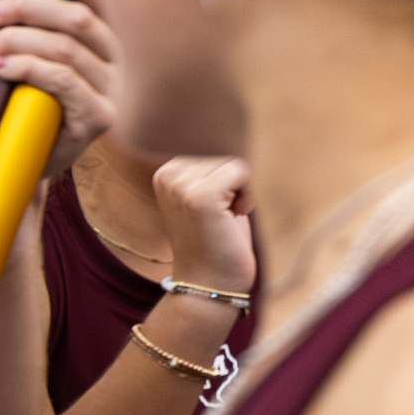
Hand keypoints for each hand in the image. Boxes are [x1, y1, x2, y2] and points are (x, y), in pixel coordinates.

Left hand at [0, 0, 119, 178]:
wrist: (38, 160)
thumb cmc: (41, 103)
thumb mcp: (49, 58)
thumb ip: (46, 25)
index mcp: (120, 34)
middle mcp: (130, 59)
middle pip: (76, 16)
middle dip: (24, 8)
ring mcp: (119, 90)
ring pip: (63, 46)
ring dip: (13, 40)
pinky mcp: (102, 116)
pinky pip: (60, 79)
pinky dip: (23, 66)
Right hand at [153, 156, 254, 293]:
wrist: (209, 282)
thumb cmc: (217, 239)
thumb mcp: (209, 195)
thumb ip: (214, 166)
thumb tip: (241, 132)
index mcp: (165, 170)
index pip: (215, 144)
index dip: (228, 174)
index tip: (218, 204)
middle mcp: (167, 174)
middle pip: (224, 149)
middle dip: (235, 180)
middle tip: (224, 212)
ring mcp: (180, 185)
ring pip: (233, 160)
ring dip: (242, 188)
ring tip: (228, 215)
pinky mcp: (199, 196)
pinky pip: (241, 170)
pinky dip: (248, 193)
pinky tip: (235, 215)